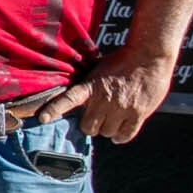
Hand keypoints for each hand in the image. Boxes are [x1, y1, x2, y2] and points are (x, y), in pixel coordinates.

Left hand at [40, 49, 175, 144]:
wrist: (149, 55)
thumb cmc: (123, 60)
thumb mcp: (98, 69)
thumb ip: (88, 86)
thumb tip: (75, 100)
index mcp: (91, 86)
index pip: (68, 99)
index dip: (54, 110)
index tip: (43, 118)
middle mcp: (103, 100)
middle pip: (88, 128)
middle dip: (91, 124)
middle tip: (97, 117)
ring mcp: (121, 108)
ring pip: (106, 133)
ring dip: (108, 129)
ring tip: (112, 118)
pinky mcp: (138, 114)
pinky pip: (125, 135)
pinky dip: (121, 137)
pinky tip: (120, 132)